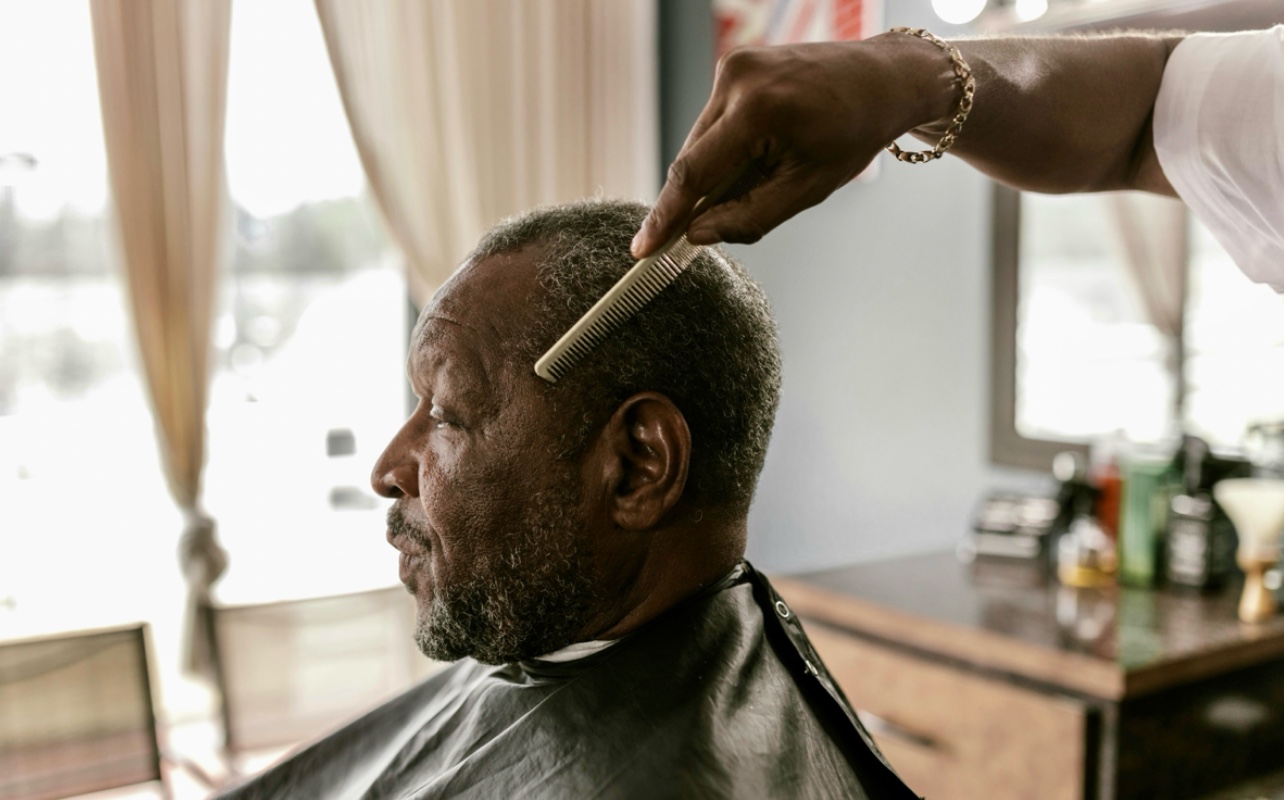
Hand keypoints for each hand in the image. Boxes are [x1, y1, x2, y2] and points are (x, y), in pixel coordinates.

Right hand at [632, 36, 952, 256]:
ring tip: (770, 169)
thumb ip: (748, 217)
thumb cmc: (853, 134)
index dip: (665, 216)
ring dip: (719, 169)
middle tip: (718, 223)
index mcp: (758, 110)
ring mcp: (732, 65)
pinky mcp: (734, 63)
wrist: (883, 79)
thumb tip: (697, 234)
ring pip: (701, 141)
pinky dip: (728, 146)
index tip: (642, 249)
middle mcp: (736, 78)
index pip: (693, 173)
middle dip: (700, 196)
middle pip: (693, 157)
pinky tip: (765, 148)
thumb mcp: (806, 189)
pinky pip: (714, 121)